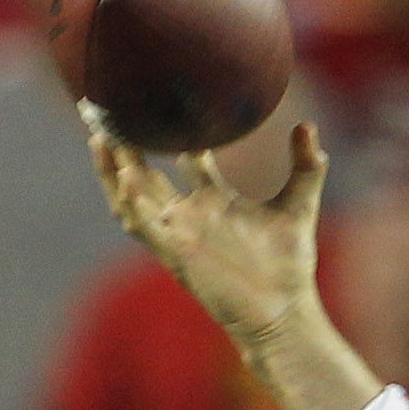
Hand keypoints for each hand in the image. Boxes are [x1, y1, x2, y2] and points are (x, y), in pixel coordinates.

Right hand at [89, 119, 328, 350]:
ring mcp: (179, 233)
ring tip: (99, 134)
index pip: (186, 156)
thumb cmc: (289, 266)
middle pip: (145, 171)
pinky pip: (144, 225)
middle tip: (105, 109)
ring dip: (113, 168)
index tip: (173, 96)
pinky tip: (123, 175)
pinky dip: (130, 201)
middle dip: (123, 144)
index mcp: (213, 201)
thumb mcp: (298, 208)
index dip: (178, 130)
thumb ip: (304, 168)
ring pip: (132, 195)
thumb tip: (308, 127)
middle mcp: (189, 214)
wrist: (284, 313)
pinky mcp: (176, 254)